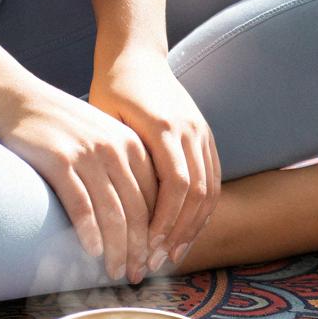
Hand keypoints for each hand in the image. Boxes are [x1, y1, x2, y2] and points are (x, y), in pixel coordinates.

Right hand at [0, 80, 160, 284]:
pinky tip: (92, 252)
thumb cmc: (59, 123)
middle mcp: (114, 148)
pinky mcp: (60, 161)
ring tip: (115, 272)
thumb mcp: (100, 134)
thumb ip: (121, 165)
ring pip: (112, 213)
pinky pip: (81, 206)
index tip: (153, 258)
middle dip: (139, 249)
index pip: (154, 198)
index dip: (156, 233)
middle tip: (137, 275)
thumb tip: (138, 215)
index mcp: (130, 143)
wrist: (16, 98)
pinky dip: (89, 233)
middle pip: (137, 210)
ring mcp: (87, 154)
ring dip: (117, 249)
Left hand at [88, 46, 220, 278]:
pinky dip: (202, 210)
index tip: (146, 249)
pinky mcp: (205, 135)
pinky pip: (213, 179)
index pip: (175, 186)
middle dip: (178, 234)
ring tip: (171, 256)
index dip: (164, 223)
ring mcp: (202, 132)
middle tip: (156, 263)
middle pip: (196, 194)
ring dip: (192, 227)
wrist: (135, 55)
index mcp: (164, 126)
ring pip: (209, 190)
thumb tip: (109, 212)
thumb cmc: (111, 89)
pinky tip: (185, 232)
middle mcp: (189, 130)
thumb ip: (116, 159)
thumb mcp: (104, 119)